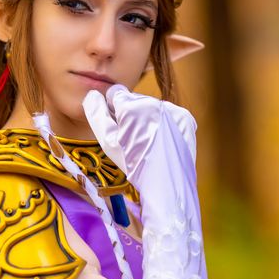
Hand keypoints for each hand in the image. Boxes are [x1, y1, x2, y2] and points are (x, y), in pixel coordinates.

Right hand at [82, 84, 196, 181]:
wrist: (167, 186)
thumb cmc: (134, 166)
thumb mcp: (108, 142)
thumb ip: (96, 114)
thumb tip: (92, 95)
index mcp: (132, 106)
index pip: (115, 92)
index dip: (112, 110)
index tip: (117, 127)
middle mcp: (154, 102)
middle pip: (134, 99)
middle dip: (130, 114)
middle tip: (134, 140)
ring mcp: (173, 109)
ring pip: (151, 106)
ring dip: (146, 119)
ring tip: (149, 144)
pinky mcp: (186, 118)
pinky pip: (169, 114)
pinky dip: (164, 124)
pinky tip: (162, 142)